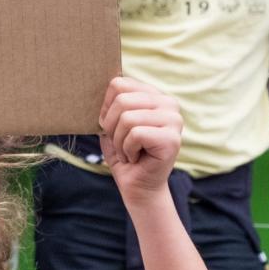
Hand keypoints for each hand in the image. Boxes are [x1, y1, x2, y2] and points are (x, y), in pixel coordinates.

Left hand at [98, 77, 182, 200]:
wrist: (137, 186)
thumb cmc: (123, 153)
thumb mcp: (112, 124)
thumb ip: (110, 103)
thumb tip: (94, 83)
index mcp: (154, 94)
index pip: (118, 84)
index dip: (106, 108)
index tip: (112, 127)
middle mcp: (169, 103)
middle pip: (121, 100)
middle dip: (111, 126)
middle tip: (120, 143)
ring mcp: (174, 120)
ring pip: (127, 118)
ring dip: (119, 141)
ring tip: (128, 152)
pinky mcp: (172, 139)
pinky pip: (135, 134)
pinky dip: (127, 150)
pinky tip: (136, 158)